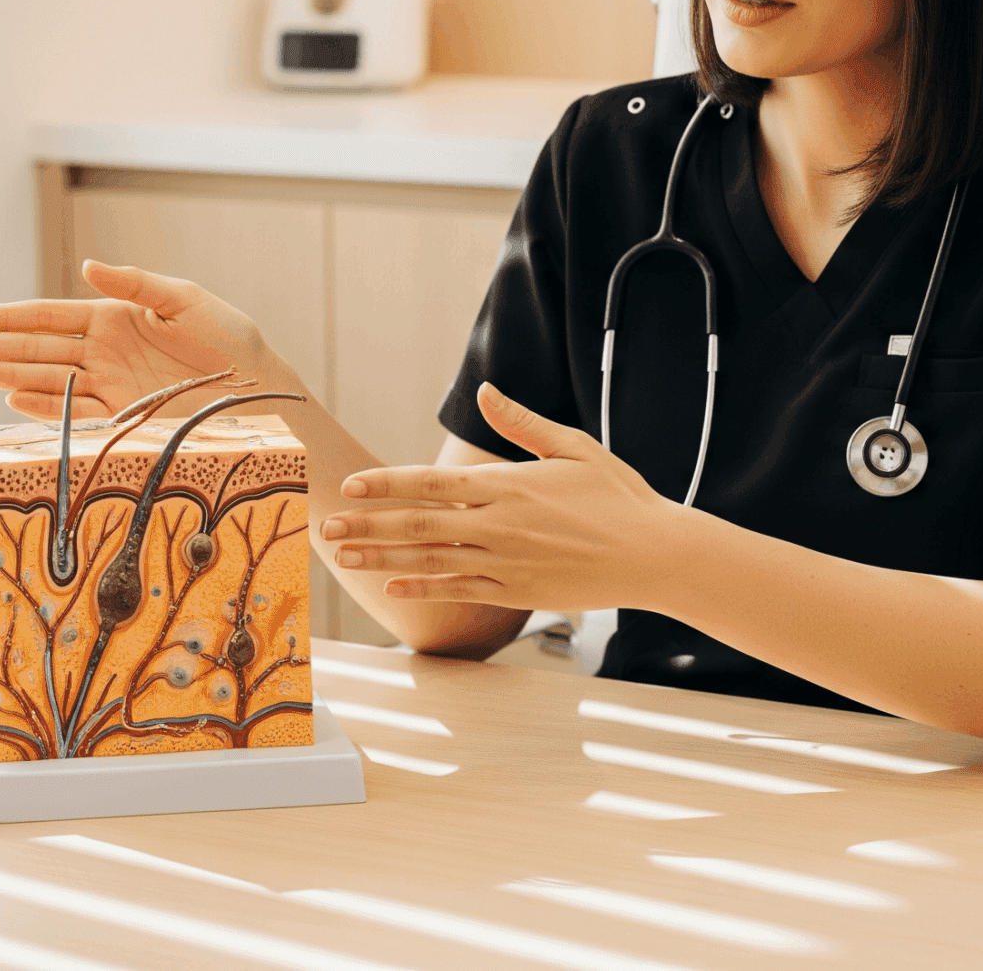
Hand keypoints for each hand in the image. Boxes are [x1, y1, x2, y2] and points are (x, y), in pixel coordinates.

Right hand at [0, 261, 275, 419]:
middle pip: (35, 349)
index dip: (7, 318)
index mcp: (115, 318)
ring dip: (4, 376)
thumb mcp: (188, 301)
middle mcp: (104, 353)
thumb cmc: (232, 341)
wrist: (260, 392)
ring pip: (45, 380)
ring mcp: (110, 387)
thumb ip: (137, 284)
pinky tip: (12, 399)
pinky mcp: (123, 419)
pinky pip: (74, 413)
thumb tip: (88, 268)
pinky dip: (43, 408)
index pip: (48, 317)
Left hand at [324, 383, 700, 611]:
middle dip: (366, 525)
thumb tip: (486, 391)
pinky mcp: (516, 591)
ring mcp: (506, 561)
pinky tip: (392, 588)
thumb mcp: (573, 448)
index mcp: (508, 484)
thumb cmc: (619, 496)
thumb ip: (522, 423)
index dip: (385, 483)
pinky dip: (422, 589)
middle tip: (325, 526)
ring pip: (429, 560)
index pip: (431, 481)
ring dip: (382, 558)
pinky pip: (458, 590)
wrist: (656, 554)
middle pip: (417, 524)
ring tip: (344, 558)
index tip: (349, 485)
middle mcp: (499, 523)